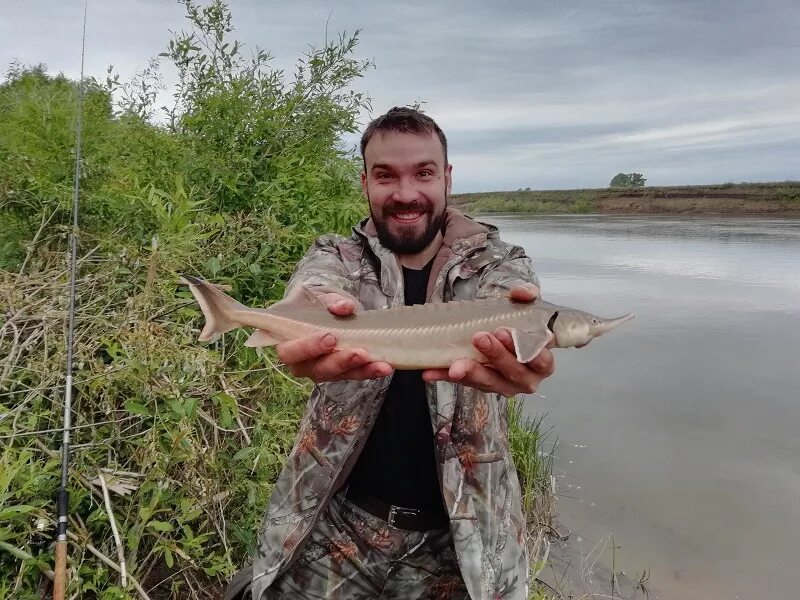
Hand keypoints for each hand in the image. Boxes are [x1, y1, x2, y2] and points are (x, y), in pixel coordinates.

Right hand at [275, 293, 393, 382]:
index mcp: (286, 342)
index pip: (290, 352)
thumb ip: (330, 300)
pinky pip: (354, 375)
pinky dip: (370, 371)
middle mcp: (301, 362)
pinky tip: (384, 367)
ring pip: (338, 376)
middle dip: (339, 362)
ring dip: (360, 370)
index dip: (308, 348)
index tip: (329, 338)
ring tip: (380, 364)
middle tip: (359, 352)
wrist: (324, 310)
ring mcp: (321, 370)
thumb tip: (345, 307)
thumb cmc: (314, 305)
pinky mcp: (339, 373)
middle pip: (316, 369)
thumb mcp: (319, 296)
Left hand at [422, 284, 554, 395]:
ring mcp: (503, 385)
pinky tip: (430, 372)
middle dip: (496, 356)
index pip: (540, 360)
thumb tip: (521, 293)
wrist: (501, 332)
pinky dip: (446, 376)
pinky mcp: (481, 385)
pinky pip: (464, 382)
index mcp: (542, 362)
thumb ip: (527, 295)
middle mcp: (526, 378)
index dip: (524, 350)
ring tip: (455, 365)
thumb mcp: (525, 306)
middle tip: (480, 338)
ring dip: (471, 372)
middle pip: (514, 373)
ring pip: (489, 383)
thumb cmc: (519, 324)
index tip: (505, 332)